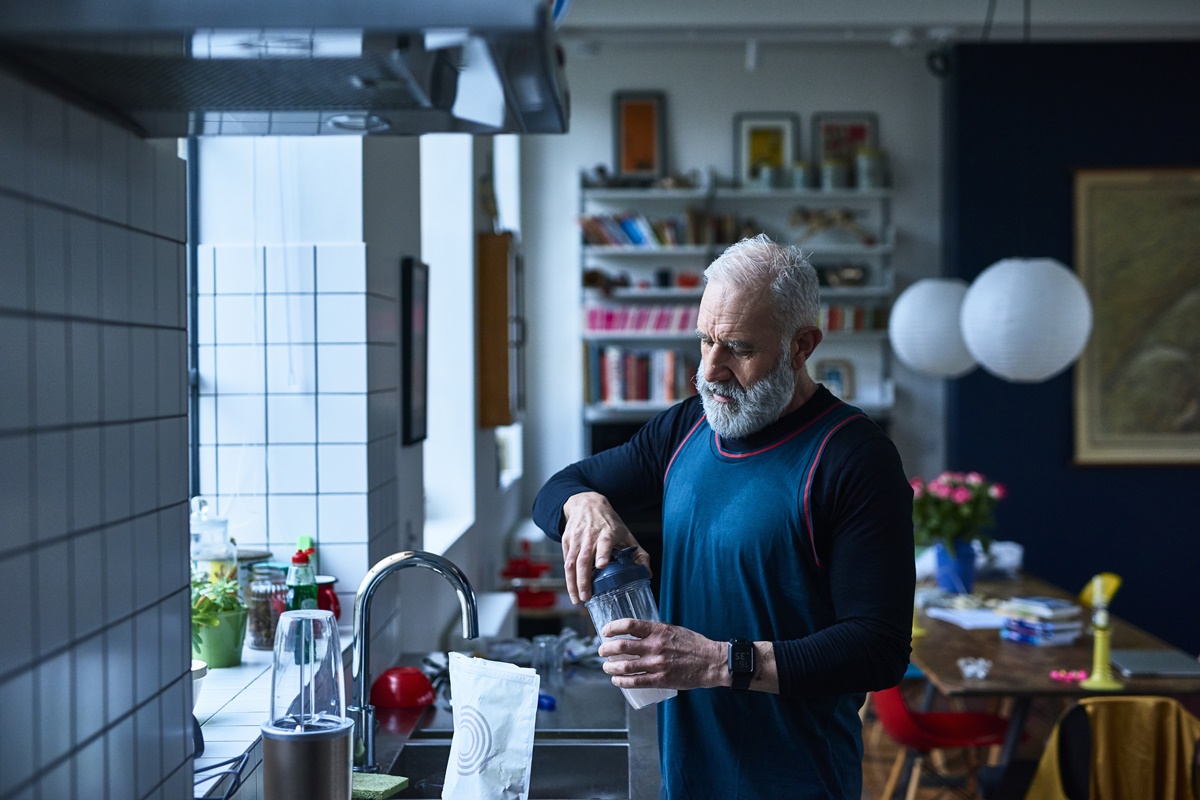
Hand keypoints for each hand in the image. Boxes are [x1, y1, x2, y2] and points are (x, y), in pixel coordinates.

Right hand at [560, 492, 649, 603]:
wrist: (586, 504)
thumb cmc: (608, 522)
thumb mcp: (626, 534)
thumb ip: (639, 553)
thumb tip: (647, 573)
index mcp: (607, 532)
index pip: (604, 543)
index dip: (602, 553)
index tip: (601, 565)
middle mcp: (589, 536)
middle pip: (584, 559)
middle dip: (583, 580)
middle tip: (586, 597)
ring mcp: (576, 539)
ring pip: (571, 563)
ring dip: (572, 583)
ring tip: (577, 599)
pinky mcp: (566, 542)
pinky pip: (565, 562)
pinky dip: (568, 577)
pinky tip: (573, 590)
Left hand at [597, 619, 725, 690]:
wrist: (712, 662)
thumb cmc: (694, 644)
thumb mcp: (673, 629)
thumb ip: (655, 631)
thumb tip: (637, 632)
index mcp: (658, 630)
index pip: (628, 625)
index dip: (612, 628)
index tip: (605, 631)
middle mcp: (655, 646)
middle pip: (621, 646)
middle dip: (605, 649)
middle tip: (601, 651)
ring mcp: (657, 664)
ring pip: (624, 666)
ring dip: (610, 667)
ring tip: (606, 667)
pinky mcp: (661, 680)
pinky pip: (635, 682)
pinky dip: (622, 682)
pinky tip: (616, 680)